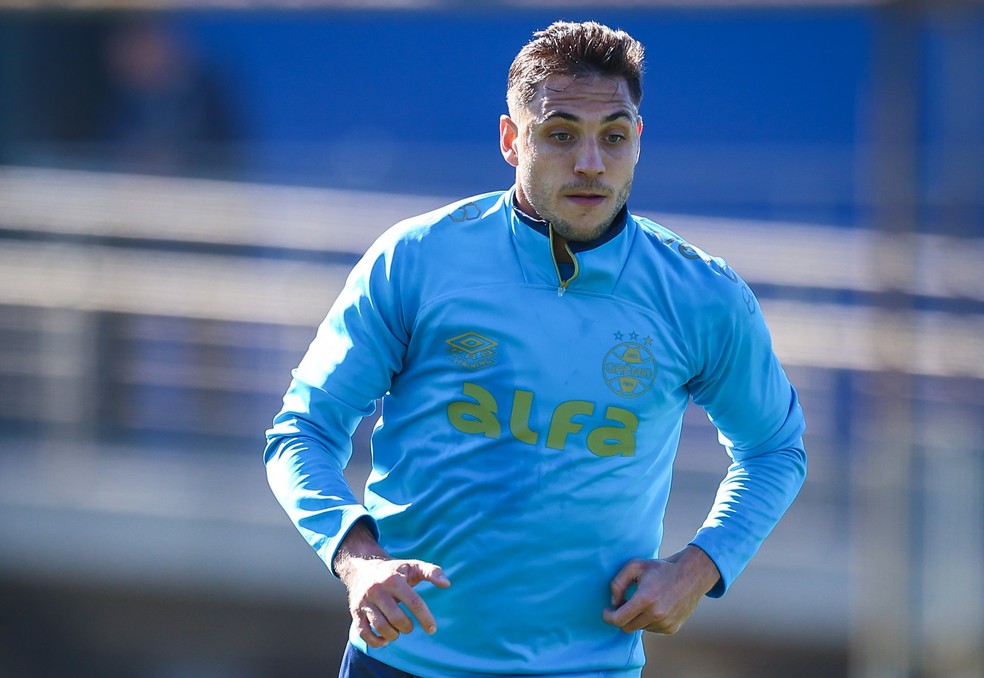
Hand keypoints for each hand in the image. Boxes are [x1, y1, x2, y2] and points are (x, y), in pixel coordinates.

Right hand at [334, 522, 450, 647]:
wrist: (361, 567)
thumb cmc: (394, 570)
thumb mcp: (413, 566)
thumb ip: (432, 572)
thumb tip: (447, 584)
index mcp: (393, 579)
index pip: (414, 602)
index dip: (425, 618)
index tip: (432, 629)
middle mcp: (377, 591)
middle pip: (397, 617)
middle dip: (407, 627)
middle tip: (409, 626)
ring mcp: (365, 602)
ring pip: (380, 626)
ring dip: (393, 634)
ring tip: (398, 631)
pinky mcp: (355, 612)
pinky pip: (363, 633)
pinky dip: (375, 641)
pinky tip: (385, 639)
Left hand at [602, 545, 719, 634]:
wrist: (691, 575)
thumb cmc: (660, 569)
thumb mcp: (635, 566)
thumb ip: (618, 583)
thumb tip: (614, 603)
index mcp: (645, 599)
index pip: (619, 619)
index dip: (608, 617)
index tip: (607, 611)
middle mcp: (656, 614)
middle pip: (627, 627)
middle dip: (621, 618)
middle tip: (623, 605)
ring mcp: (665, 623)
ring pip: (639, 628)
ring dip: (637, 618)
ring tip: (645, 602)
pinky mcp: (672, 628)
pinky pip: (652, 629)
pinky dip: (648, 621)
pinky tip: (655, 607)